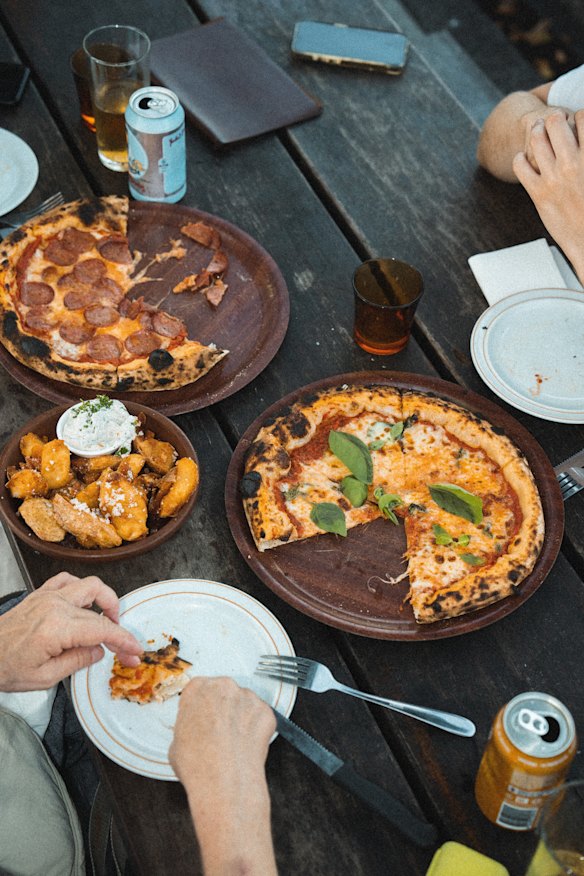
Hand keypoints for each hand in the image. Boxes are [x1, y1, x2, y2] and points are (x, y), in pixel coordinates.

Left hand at [0, 572, 141, 690]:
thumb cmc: (4, 667)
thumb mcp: (44, 678)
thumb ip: (77, 662)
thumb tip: (98, 651)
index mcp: (56, 628)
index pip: (102, 630)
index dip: (123, 640)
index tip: (135, 650)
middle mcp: (54, 606)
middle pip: (99, 613)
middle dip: (117, 631)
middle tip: (123, 647)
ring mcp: (47, 596)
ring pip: (90, 586)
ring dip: (105, 601)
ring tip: (108, 619)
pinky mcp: (40, 594)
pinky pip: (68, 581)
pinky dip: (82, 590)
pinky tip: (84, 604)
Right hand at [169, 677, 276, 875]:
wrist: (224, 783)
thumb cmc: (198, 765)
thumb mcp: (176, 742)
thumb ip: (188, 725)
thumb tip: (195, 731)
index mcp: (197, 688)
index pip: (199, 691)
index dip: (201, 707)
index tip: (203, 718)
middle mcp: (224, 686)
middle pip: (223, 693)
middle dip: (222, 709)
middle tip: (219, 732)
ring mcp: (247, 697)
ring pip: (243, 704)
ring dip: (240, 717)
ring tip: (233, 742)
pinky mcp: (266, 711)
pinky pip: (260, 717)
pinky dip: (256, 728)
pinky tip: (246, 745)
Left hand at [513, 110, 583, 281]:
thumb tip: (583, 146)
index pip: (583, 118)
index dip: (578, 117)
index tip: (576, 122)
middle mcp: (573, 164)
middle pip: (556, 123)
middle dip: (554, 119)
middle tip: (553, 121)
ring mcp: (553, 178)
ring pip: (537, 140)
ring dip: (537, 133)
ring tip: (538, 133)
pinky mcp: (538, 194)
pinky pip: (520, 166)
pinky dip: (519, 159)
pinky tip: (524, 159)